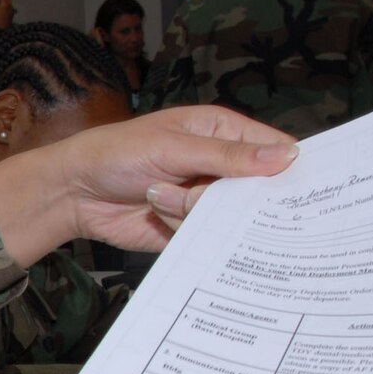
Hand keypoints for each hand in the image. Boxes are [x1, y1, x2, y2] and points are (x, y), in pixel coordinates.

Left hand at [0, 106, 296, 261]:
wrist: (73, 193)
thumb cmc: (116, 153)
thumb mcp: (172, 148)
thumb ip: (228, 156)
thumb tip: (287, 156)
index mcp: (223, 133)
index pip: (276, 149)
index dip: (291, 169)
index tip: (300, 189)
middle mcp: (220, 168)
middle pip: (260, 192)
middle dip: (238, 199)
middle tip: (202, 194)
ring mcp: (206, 200)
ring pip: (234, 220)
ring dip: (197, 213)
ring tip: (159, 196)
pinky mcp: (190, 229)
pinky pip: (209, 240)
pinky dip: (184, 231)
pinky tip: (156, 215)